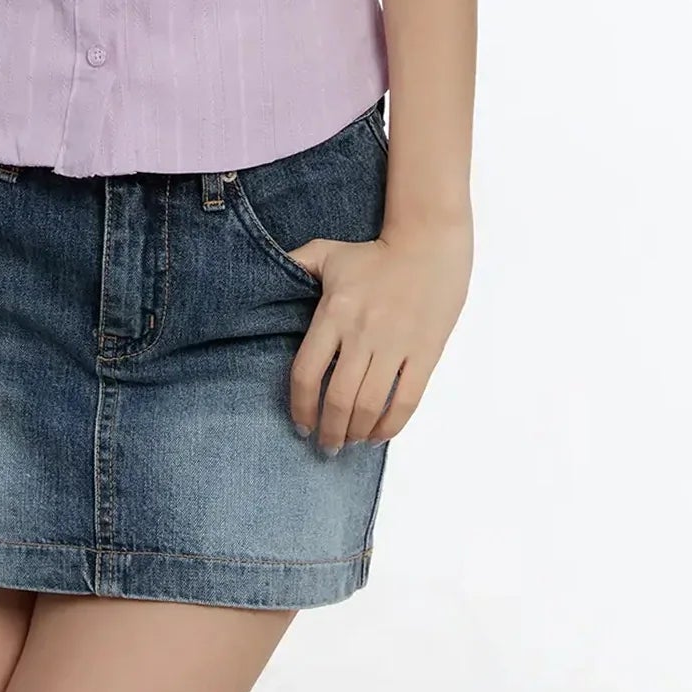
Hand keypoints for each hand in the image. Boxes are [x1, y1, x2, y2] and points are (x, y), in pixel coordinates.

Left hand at [282, 215, 472, 453]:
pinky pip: (406, 400)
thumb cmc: (374, 253)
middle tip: (325, 446)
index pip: (307, 372)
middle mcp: (362, 333)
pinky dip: (390, 426)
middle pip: (338, 398)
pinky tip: (378, 435)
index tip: (300, 424)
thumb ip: (295, 264)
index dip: (300, 406)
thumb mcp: (328, 252)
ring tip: (348, 443)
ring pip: (369, 405)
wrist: (428, 245)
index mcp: (334, 313)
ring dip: (355, 433)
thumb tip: (262, 271)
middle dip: (328, 431)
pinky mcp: (424, 353)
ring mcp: (395, 345)